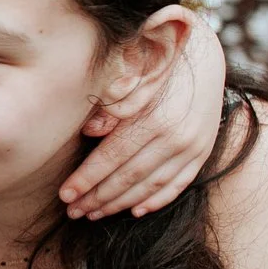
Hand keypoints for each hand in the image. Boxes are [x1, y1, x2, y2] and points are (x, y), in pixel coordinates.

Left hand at [61, 14, 226, 218]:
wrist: (202, 56)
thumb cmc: (156, 66)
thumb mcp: (132, 79)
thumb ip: (111, 106)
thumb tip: (88, 133)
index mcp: (154, 118)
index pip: (112, 157)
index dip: (86, 179)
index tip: (64, 195)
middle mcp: (176, 137)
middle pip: (129, 177)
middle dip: (98, 197)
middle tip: (74, 210)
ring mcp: (193, 148)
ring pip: (152, 186)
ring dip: (121, 204)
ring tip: (95, 213)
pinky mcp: (203, 152)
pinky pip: (178, 184)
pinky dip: (156, 201)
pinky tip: (135, 211)